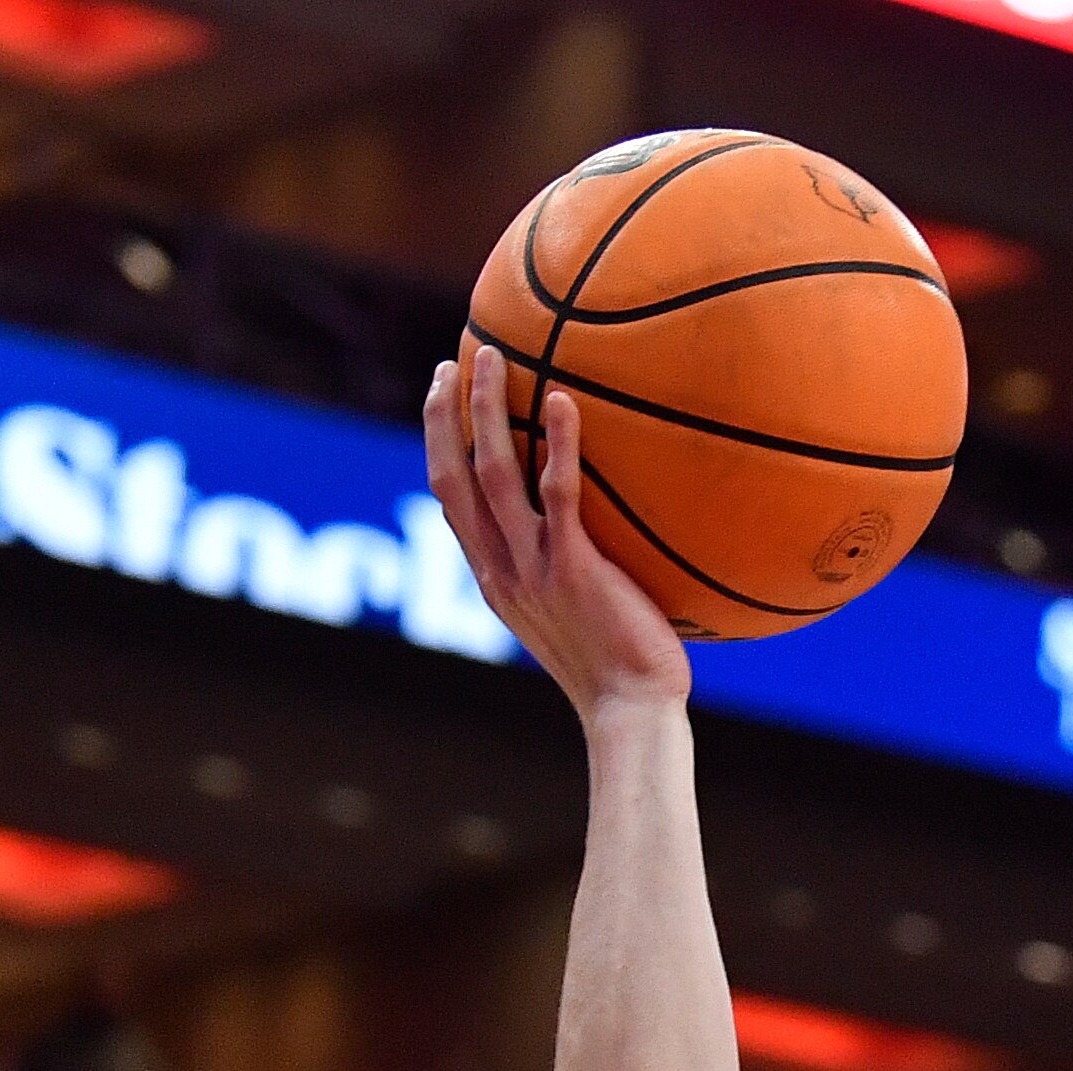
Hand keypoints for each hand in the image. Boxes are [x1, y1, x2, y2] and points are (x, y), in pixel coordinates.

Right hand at [422, 345, 692, 723]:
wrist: (633, 711)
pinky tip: (566, 401)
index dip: (439, 448)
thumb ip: (568, 571)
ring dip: (485, 409)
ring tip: (491, 358)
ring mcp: (533, 568)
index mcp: (495, 579)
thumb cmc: (621, 670)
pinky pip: (559, 493)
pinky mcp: (573, 568)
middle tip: (450, 363)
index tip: (442, 402)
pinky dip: (558, 443)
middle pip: (452, 476)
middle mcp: (501, 569)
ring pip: (491, 472)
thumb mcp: (578, 616)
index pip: (452, 502)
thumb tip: (598, 533)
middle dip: (443, 416)